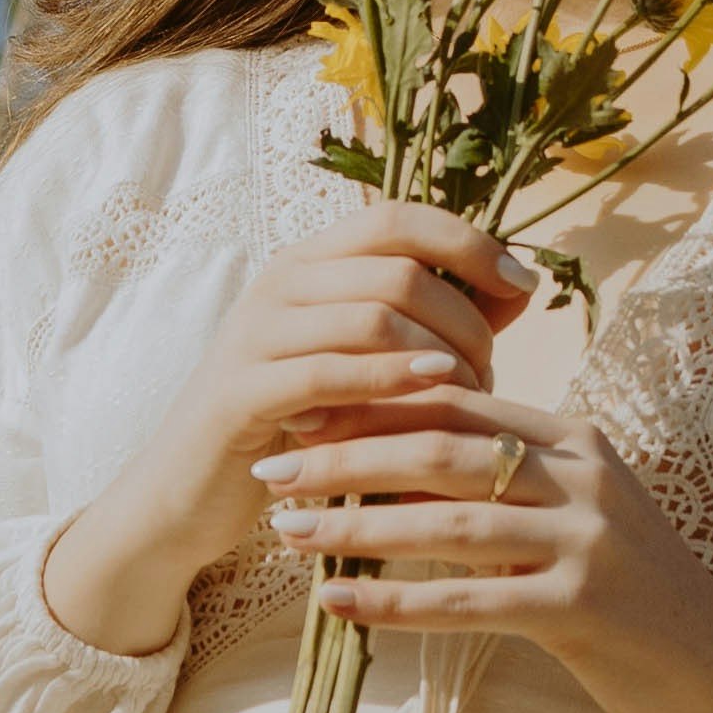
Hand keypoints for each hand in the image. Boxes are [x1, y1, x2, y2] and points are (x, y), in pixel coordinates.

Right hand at [39, 207, 531, 659]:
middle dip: (465, 318)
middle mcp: (280, 283)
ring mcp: (256, 334)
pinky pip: (328, 372)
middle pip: (398, 267)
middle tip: (492, 372)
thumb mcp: (366, 366)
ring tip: (467, 398)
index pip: (399, 217)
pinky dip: (390, 381)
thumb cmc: (296, 428)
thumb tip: (516, 290)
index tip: (524, 284)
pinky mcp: (241, 393)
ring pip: (372, 314)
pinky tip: (432, 400)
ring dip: (438, 357)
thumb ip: (432, 325)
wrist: (188, 494)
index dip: (469, 242)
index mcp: (311, 262)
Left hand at [256, 395, 712, 712]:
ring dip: (355, 523)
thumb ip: (510, 475)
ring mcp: (586, 541)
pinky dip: (395, 599)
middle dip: (346, 453)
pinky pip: (469, 600)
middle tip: (271, 466)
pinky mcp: (581, 609)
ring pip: (448, 520)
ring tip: (286, 531)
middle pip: (442, 449)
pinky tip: (338, 602)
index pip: (456, 404)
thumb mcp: (578, 509)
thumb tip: (404, 449)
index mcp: (573, 438)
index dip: (373, 405)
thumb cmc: (633, 589)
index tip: (299, 413)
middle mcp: (582, 476)